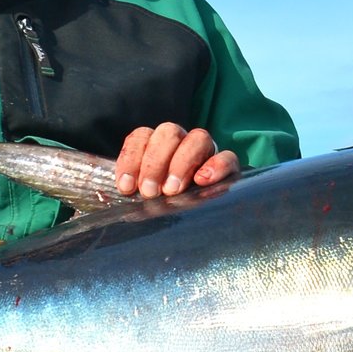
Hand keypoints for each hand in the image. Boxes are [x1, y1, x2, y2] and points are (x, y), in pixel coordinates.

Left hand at [114, 122, 237, 197]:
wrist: (196, 219)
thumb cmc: (162, 203)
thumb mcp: (144, 195)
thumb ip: (134, 189)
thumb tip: (124, 192)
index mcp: (155, 144)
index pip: (141, 137)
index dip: (131, 159)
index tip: (126, 187)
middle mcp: (180, 141)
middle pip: (169, 132)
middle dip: (155, 162)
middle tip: (150, 191)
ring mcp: (205, 150)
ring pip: (198, 138)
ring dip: (182, 163)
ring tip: (173, 190)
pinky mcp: (228, 165)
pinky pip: (227, 156)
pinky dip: (216, 166)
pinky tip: (202, 181)